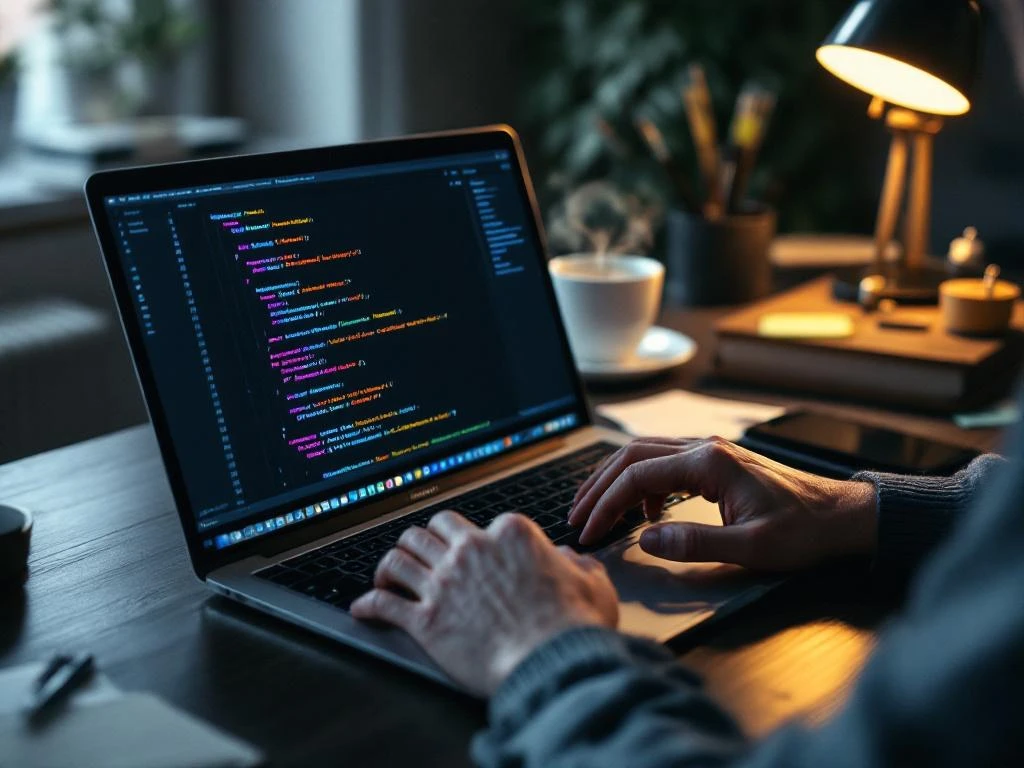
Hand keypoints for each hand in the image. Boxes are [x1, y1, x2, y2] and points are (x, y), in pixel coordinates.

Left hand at [350, 511, 618, 695]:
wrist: (552, 662)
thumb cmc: (574, 625)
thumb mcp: (593, 584)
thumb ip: (579, 565)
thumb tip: (572, 560)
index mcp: (510, 533)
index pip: (480, 522)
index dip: (476, 538)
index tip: (473, 553)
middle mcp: (471, 549)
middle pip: (431, 529)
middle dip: (426, 540)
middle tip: (424, 554)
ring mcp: (444, 582)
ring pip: (399, 555)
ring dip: (391, 564)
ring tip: (388, 574)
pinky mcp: (425, 619)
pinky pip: (382, 602)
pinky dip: (368, 603)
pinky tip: (363, 607)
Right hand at [569, 436, 877, 570]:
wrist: (842, 517)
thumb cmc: (803, 532)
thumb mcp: (750, 547)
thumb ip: (694, 543)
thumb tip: (644, 539)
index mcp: (707, 462)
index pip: (636, 475)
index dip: (605, 505)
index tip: (587, 531)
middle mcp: (703, 448)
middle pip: (631, 456)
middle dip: (598, 487)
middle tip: (576, 516)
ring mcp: (709, 453)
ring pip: (644, 456)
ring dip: (615, 482)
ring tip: (596, 511)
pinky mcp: (715, 464)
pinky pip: (664, 465)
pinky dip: (641, 486)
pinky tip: (643, 516)